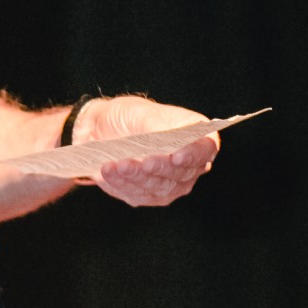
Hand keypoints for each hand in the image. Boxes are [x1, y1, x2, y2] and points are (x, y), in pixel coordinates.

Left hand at [78, 94, 218, 207]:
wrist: (101, 128)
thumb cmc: (128, 116)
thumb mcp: (140, 112)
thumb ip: (155, 124)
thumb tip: (164, 136)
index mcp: (194, 135)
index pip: (206, 147)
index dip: (194, 154)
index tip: (177, 156)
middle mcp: (188, 163)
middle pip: (183, 173)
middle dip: (161, 168)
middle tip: (144, 162)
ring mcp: (170, 183)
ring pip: (160, 187)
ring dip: (138, 177)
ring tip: (118, 165)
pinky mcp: (148, 195)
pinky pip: (138, 195)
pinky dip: (123, 184)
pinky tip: (109, 172)